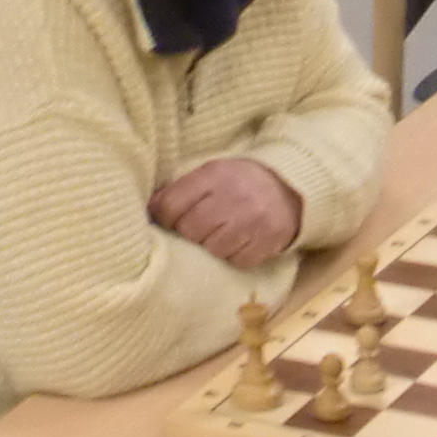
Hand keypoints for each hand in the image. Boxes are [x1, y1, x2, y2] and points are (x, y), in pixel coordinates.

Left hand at [151, 158, 303, 268]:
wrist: (289, 187)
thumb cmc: (239, 183)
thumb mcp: (210, 174)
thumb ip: (180, 190)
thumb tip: (148, 211)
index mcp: (213, 175)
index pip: (171, 205)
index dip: (164, 219)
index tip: (167, 223)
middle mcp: (232, 196)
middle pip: (189, 230)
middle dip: (187, 235)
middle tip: (195, 232)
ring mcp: (252, 220)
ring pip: (211, 249)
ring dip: (210, 248)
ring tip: (217, 237)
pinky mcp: (267, 241)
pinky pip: (236, 261)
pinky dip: (233, 257)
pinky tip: (237, 244)